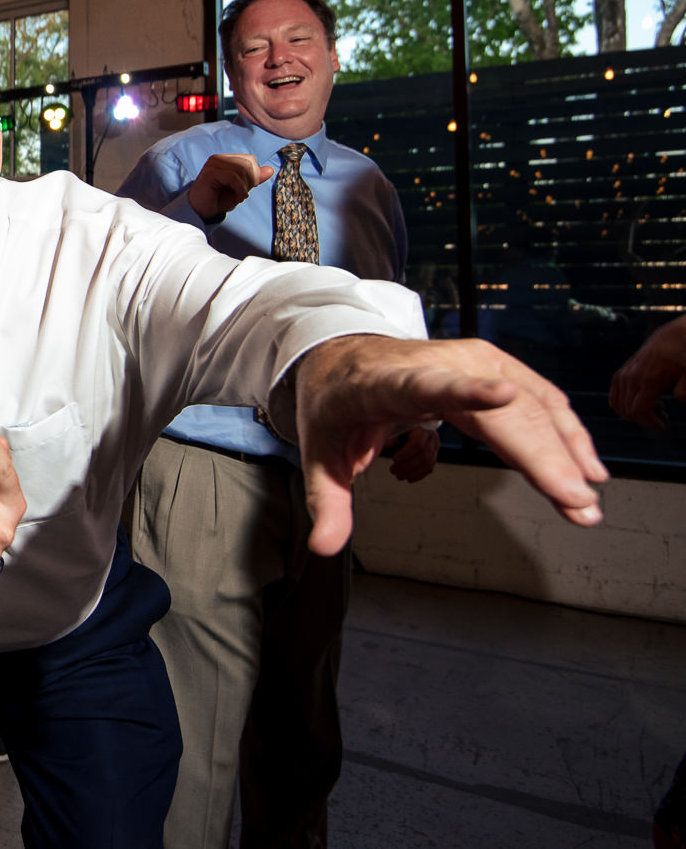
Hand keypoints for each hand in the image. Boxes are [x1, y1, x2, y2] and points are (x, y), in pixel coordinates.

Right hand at [187, 153, 274, 221]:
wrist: (201, 211)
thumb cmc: (218, 200)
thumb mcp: (241, 189)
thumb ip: (254, 179)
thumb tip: (270, 169)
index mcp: (226, 159)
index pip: (250, 159)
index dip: (254, 174)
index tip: (248, 189)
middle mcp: (219, 158)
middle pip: (248, 162)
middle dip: (251, 180)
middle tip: (244, 193)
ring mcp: (213, 164)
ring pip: (242, 168)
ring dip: (245, 186)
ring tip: (239, 197)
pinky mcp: (210, 172)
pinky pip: (233, 176)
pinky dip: (240, 189)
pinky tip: (238, 197)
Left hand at [283, 335, 604, 555]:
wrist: (342, 356)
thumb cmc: (336, 403)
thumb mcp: (319, 452)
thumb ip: (326, 501)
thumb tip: (324, 547)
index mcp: (386, 383)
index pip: (426, 386)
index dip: (466, 391)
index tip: (502, 394)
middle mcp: (435, 364)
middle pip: (497, 409)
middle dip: (541, 455)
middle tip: (576, 503)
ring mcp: (467, 359)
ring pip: (528, 403)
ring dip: (563, 450)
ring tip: (584, 500)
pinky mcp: (490, 363)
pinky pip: (537, 398)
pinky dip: (563, 434)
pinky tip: (583, 466)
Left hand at [387, 424, 439, 482]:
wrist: (415, 420)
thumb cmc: (402, 423)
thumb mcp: (396, 425)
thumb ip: (392, 435)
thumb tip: (388, 446)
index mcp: (422, 427)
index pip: (417, 444)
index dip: (406, 454)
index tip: (394, 459)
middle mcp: (432, 438)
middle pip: (423, 456)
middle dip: (407, 466)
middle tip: (393, 471)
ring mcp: (435, 447)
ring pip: (428, 464)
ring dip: (412, 473)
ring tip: (398, 476)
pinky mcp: (434, 455)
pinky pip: (429, 468)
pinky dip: (419, 475)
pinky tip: (409, 479)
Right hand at [608, 317, 685, 428]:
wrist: (672, 337)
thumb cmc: (683, 356)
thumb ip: (684, 391)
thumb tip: (678, 401)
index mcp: (649, 380)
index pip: (638, 411)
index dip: (649, 423)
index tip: (662, 426)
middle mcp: (632, 378)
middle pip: (628, 411)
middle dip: (645, 419)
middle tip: (662, 416)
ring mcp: (624, 375)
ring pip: (619, 406)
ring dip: (634, 413)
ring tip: (654, 407)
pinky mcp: (620, 374)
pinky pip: (614, 397)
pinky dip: (623, 405)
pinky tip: (641, 400)